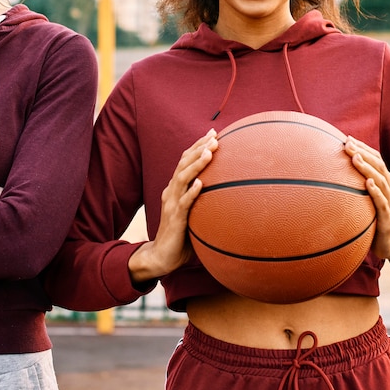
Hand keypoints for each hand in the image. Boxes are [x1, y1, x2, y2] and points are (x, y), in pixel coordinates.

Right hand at [128, 129, 217, 282]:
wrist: (162, 256)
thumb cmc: (181, 236)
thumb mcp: (192, 214)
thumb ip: (203, 201)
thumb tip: (228, 194)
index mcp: (176, 188)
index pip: (185, 161)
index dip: (197, 146)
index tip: (212, 133)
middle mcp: (172, 191)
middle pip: (184, 164)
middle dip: (199, 148)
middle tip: (214, 137)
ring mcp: (172, 203)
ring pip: (183, 178)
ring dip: (196, 164)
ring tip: (209, 152)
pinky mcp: (175, 218)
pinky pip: (184, 203)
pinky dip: (192, 191)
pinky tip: (201, 183)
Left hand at [345, 136, 389, 260]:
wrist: (389, 245)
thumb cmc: (372, 219)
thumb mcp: (362, 201)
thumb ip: (351, 187)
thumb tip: (326, 174)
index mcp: (384, 184)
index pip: (376, 161)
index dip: (363, 148)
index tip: (347, 138)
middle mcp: (389, 191)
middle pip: (379, 167)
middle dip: (363, 153)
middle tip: (347, 143)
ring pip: (382, 182)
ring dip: (367, 168)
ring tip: (355, 157)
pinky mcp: (387, 220)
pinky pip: (383, 204)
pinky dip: (376, 192)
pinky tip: (368, 183)